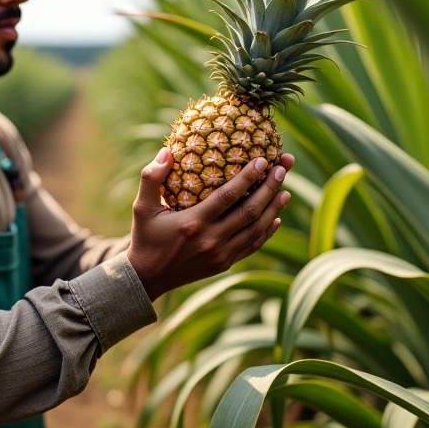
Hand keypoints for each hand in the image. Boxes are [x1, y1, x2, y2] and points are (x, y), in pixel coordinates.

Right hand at [126, 147, 293, 299]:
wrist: (147, 277)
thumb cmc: (145, 237)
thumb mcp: (142, 207)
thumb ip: (151, 177)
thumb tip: (167, 150)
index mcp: (193, 223)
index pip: (228, 196)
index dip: (249, 177)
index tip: (263, 160)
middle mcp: (211, 240)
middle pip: (249, 210)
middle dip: (270, 188)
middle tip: (282, 169)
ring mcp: (220, 254)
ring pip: (255, 229)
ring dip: (273, 209)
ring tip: (286, 191)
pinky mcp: (224, 264)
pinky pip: (252, 246)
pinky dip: (266, 232)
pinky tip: (275, 218)